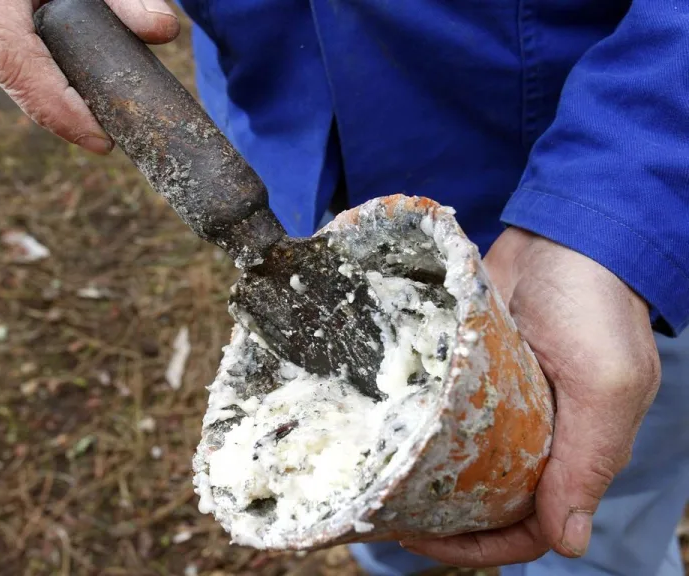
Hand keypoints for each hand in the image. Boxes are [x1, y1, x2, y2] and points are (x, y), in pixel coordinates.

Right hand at [0, 0, 179, 153]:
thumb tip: (164, 31)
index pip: (11, 60)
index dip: (56, 107)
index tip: (102, 140)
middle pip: (15, 79)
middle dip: (65, 105)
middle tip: (113, 121)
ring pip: (7, 75)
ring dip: (49, 78)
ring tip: (84, 62)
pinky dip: (33, 64)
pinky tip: (58, 49)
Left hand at [400, 227, 660, 566]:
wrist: (565, 234)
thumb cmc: (595, 304)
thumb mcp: (606, 384)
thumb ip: (589, 460)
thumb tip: (568, 543)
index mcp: (570, 451)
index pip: (527, 526)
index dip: (478, 546)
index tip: (421, 538)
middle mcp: (532, 434)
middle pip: (483, 498)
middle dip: (438, 516)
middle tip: (384, 513)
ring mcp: (497, 400)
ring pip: (457, 456)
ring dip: (419, 474)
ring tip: (372, 480)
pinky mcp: (470, 369)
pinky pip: (440, 406)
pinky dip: (414, 422)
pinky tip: (378, 427)